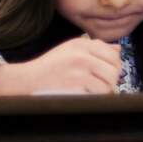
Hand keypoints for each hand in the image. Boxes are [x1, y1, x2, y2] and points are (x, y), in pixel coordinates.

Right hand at [0, 37, 120, 95]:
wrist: (24, 80)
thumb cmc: (48, 67)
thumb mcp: (70, 50)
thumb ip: (94, 49)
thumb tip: (118, 49)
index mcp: (81, 43)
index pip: (112, 54)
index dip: (114, 67)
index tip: (107, 74)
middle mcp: (82, 54)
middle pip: (114, 69)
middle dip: (111, 81)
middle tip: (101, 86)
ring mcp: (78, 69)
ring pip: (108, 83)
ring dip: (104, 92)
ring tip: (93, 93)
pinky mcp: (75, 84)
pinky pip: (98, 93)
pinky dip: (95, 98)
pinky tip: (86, 97)